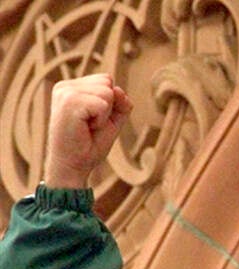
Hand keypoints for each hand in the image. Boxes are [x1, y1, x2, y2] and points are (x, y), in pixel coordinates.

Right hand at [44, 74, 132, 188]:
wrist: (73, 166)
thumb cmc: (89, 145)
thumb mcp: (112, 121)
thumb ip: (120, 103)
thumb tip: (118, 89)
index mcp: (72, 87)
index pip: (106, 80)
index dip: (110, 104)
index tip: (93, 120)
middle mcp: (66, 86)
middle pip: (108, 83)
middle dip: (108, 109)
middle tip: (90, 126)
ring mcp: (65, 92)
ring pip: (107, 92)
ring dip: (104, 115)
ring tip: (87, 127)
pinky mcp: (69, 101)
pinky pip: (103, 103)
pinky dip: (101, 120)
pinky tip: (86, 128)